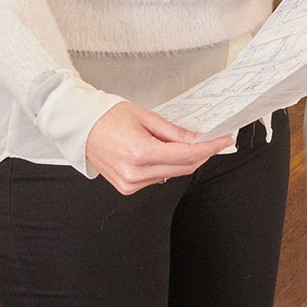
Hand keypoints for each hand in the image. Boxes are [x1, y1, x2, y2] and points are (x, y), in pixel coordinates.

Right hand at [84, 102, 228, 194]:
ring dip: (180, 160)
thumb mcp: (146, 118)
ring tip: (169, 142)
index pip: (186, 154)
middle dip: (200, 154)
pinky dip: (164, 167)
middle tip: (210, 140)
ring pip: (171, 175)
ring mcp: (131, 183)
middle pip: (182, 168)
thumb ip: (175, 132)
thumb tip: (198, 139)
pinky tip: (155, 154)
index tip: (223, 140)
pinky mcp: (128, 188)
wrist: (82, 128)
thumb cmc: (108, 118)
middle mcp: (135, 173)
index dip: (209, 147)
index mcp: (140, 152)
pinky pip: (157, 179)